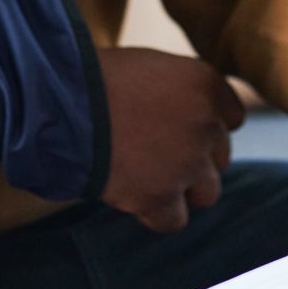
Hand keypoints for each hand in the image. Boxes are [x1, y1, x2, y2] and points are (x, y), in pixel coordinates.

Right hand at [97, 47, 242, 232]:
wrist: (56, 103)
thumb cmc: (94, 80)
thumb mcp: (151, 68)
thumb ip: (183, 91)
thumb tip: (198, 119)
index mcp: (206, 84)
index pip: (231, 118)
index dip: (202, 125)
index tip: (174, 125)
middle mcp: (205, 124)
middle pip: (219, 157)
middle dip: (192, 157)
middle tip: (152, 149)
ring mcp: (186, 163)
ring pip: (207, 193)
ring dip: (182, 189)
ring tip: (146, 175)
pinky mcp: (160, 196)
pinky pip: (174, 220)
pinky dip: (155, 213)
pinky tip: (133, 196)